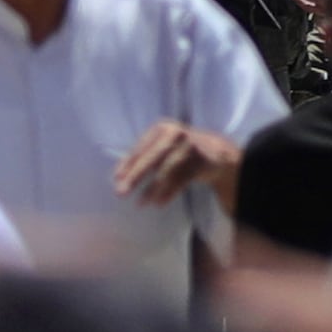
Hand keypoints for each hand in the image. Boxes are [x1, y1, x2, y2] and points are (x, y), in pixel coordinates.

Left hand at [112, 121, 241, 208]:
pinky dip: (169, 193)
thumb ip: (143, 156)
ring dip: (152, 190)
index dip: (127, 164)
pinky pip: (181, 180)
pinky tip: (159, 203)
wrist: (214, 151)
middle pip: (152, 158)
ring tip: (140, 203)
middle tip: (122, 192)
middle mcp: (175, 134)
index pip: (140, 148)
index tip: (116, 179)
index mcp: (161, 128)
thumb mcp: (162, 146)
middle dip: (135, 176)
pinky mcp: (200, 161)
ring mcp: (189, 147)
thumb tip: (118, 176)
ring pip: (167, 171)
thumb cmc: (180, 150)